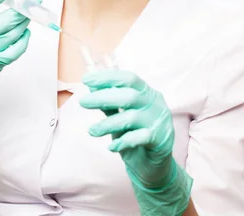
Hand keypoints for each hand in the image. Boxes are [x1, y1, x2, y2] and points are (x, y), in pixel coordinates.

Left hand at [79, 69, 192, 214]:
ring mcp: (159, 122)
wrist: (154, 166)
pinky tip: (111, 147)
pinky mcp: (161, 141)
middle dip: (103, 97)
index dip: (107, 77)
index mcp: (147, 93)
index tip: (86, 80)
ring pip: (132, 117)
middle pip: (129, 96)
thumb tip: (92, 88)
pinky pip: (139, 138)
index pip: (128, 79)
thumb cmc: (135, 136)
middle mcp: (155, 104)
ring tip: (92, 131)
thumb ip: (110, 104)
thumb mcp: (120, 117)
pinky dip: (123, 142)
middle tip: (83, 102)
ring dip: (108, 124)